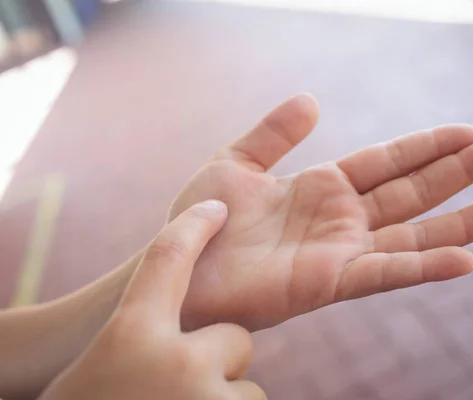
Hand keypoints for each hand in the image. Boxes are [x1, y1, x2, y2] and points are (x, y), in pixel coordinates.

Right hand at [40, 201, 264, 399]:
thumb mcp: (105, 366)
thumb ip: (145, 338)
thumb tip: (192, 324)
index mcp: (130, 334)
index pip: (167, 259)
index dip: (193, 229)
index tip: (215, 210)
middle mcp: (175, 360)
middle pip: (236, 339)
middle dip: (218, 362)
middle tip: (180, 389)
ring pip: (247, 387)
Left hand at [171, 94, 472, 330]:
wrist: (178, 268)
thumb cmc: (201, 220)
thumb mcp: (236, 162)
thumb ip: (274, 133)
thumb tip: (311, 100)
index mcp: (323, 187)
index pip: (387, 161)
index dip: (428, 146)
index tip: (469, 132)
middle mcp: (341, 220)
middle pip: (411, 192)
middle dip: (458, 173)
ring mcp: (340, 252)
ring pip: (411, 236)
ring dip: (459, 225)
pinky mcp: (329, 283)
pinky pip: (384, 274)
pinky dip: (423, 268)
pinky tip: (465, 260)